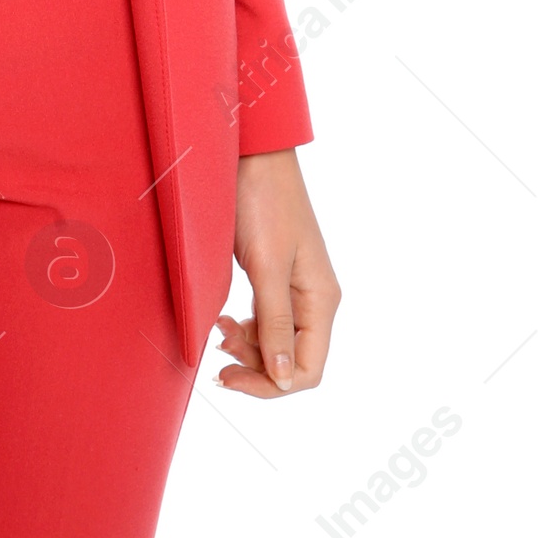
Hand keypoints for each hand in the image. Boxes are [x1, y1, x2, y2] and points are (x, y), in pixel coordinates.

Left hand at [215, 148, 339, 397]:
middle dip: (254, 365)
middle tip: (216, 348)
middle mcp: (313, 298)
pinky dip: (244, 326)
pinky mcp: (274, 273)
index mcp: (321, 300)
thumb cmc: (262, 201)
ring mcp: (295, 286)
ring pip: (276, 341)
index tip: (229, 377)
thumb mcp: (267, 265)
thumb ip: (276, 322)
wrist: (252, 152)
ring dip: (247, 346)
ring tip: (216, 330)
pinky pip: (265, 318)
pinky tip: (222, 318)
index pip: (308, 370)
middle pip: (290, 360)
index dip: (270, 385)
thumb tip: (283, 379)